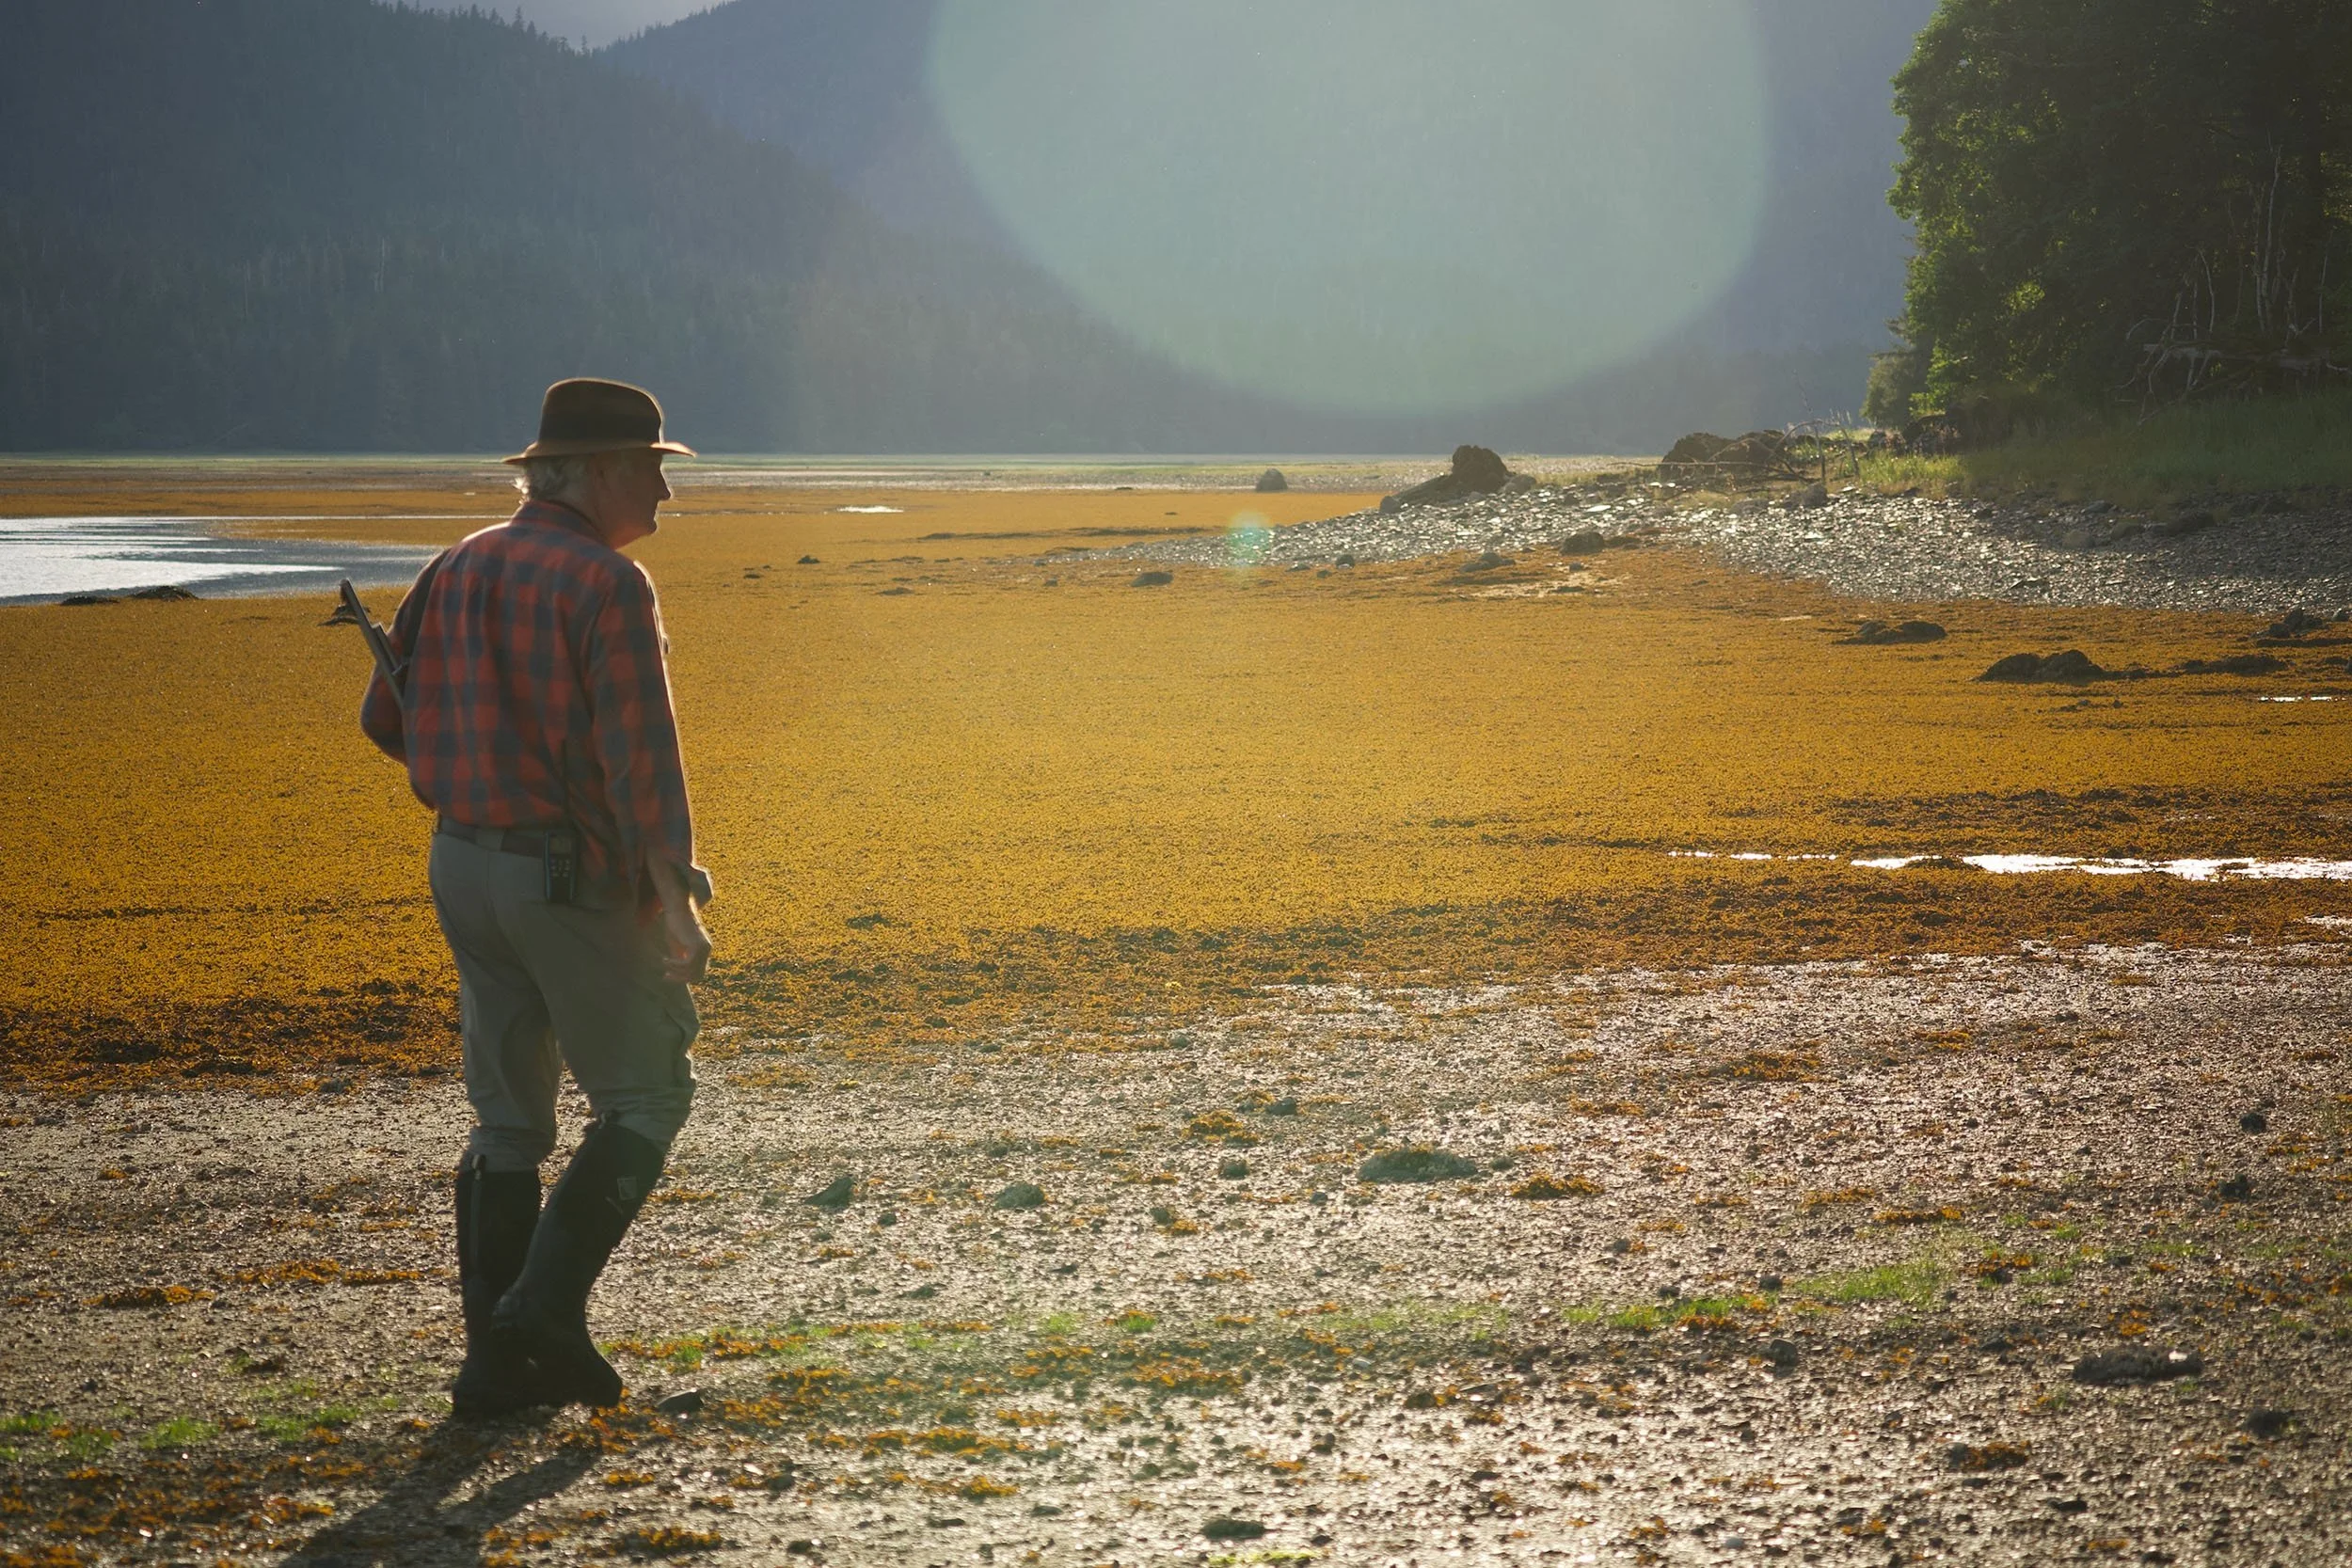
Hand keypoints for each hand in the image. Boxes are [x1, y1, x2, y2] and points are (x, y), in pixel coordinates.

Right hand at [647, 857, 711, 983]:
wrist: (677, 908)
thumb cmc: (675, 924)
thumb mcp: (677, 945)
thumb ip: (680, 957)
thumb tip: (678, 974)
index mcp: (704, 950)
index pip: (698, 973)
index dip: (684, 978)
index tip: (668, 975)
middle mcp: (706, 950)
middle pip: (697, 975)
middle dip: (680, 979)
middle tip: (665, 976)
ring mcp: (704, 948)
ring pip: (692, 971)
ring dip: (676, 972)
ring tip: (664, 963)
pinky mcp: (697, 946)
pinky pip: (687, 964)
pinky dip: (675, 965)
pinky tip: (666, 960)